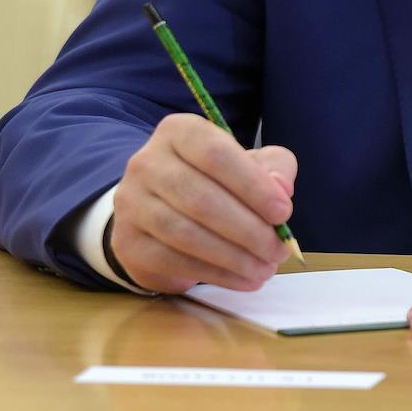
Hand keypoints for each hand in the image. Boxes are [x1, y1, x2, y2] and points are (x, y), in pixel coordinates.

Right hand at [109, 113, 297, 293]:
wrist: (157, 206)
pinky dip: (215, 274)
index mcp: (179, 132)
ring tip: (266, 269)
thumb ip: (274, 167)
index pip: (216, 154)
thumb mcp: (249, 161)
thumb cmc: (215, 179)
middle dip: (249, 229)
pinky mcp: (127, 243)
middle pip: (201, 199)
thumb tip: (282, 190)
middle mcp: (147, 163)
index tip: (284, 212)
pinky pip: (174, 262)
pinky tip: (242, 279)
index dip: (253, 185)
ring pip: (187, 235)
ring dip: (234, 257)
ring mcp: (131, 204)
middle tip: (279, 250)